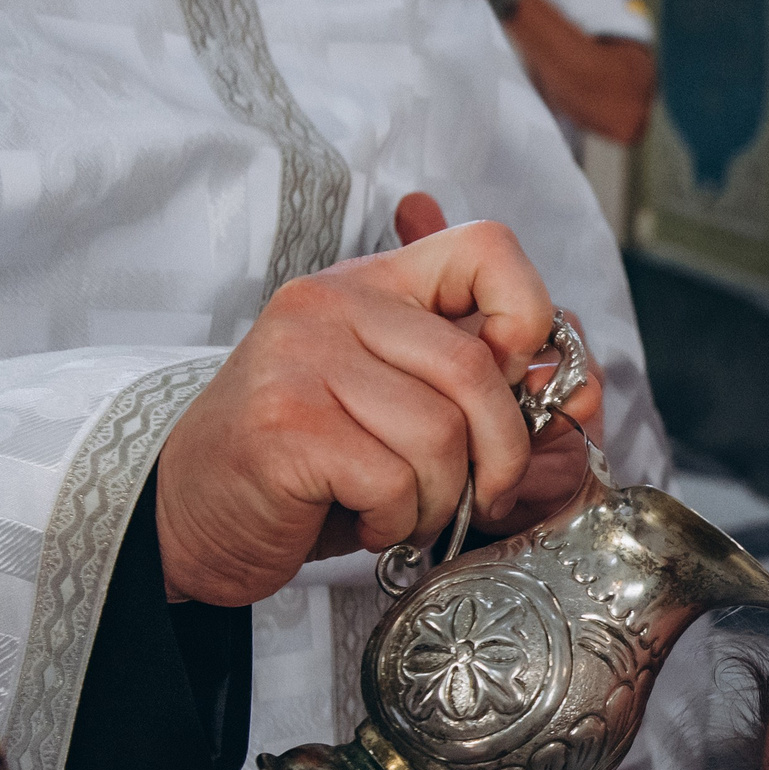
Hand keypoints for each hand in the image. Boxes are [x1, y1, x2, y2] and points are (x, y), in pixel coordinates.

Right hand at [155, 216, 602, 605]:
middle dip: (502, 453)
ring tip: (401, 508)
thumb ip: (474, 380)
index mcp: (373, 284)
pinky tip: (361, 519)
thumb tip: (581, 383)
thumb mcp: (395, 400)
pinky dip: (395, 521)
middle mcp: (333, 304)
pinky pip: (394, 482)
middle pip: (477, 368)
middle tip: (484, 495)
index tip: (524, 376)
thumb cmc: (308, 463)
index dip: (531, 312)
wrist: (188, 510)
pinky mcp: (284, 426)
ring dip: (440, 499)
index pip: (487, 248)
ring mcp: (302, 360)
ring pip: (441, 435)